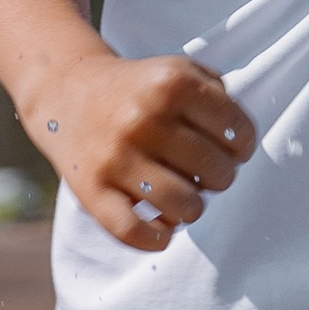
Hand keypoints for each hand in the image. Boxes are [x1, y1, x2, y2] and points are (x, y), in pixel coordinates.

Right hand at [27, 46, 256, 247]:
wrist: (66, 91)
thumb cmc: (138, 89)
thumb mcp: (178, 70)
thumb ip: (219, 94)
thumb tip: (240, 143)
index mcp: (172, 84)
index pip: (239, 133)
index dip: (243, 146)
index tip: (230, 147)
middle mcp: (145, 119)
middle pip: (218, 173)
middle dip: (219, 176)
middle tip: (201, 170)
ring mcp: (117, 157)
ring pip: (186, 207)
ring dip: (192, 208)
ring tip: (182, 195)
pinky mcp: (91, 190)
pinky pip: (134, 233)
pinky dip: (156, 239)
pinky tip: (162, 228)